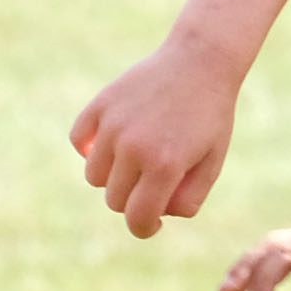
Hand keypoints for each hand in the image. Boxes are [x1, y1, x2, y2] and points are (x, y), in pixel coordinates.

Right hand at [71, 39, 240, 237]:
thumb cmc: (210, 118)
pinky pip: (79, 142)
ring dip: (113, 177)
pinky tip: (114, 142)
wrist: (200, 62)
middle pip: (114, 200)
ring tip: (137, 160)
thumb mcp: (212, 164)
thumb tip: (155, 215)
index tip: (152, 224)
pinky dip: (91, 149)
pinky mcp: (100, 105)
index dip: (144, 228)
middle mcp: (133, 148)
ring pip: (94, 176)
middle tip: (154, 183)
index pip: (137, 218)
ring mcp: (112, 125)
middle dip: (133, 200)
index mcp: (164, 166)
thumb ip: (188, 199)